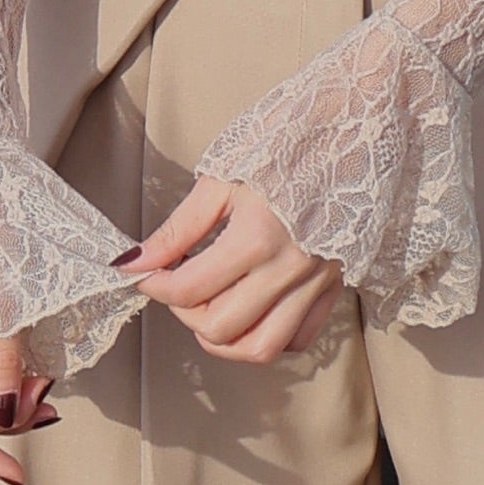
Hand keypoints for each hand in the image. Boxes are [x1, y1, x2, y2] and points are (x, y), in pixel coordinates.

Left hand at [120, 173, 345, 365]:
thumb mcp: (221, 181)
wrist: (347, 136)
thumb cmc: (282, 151)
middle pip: (220, 327)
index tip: (146, 274)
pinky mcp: (333, 289)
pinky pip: (297, 339)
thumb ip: (178, 229)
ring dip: (224, 339)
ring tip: (211, 310)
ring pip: (261, 347)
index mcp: (257, 237)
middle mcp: (288, 269)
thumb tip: (136, 262)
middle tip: (180, 287)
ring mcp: (314, 284)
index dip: (153, 285)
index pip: (188, 289)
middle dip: (186, 313)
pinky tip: (252, 312)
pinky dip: (267, 337)